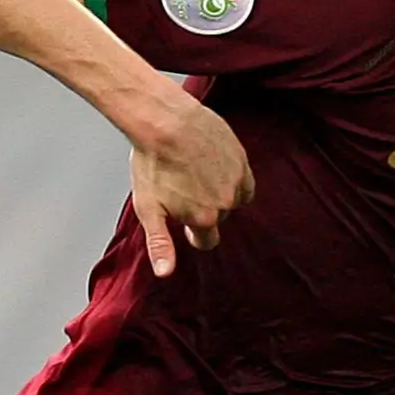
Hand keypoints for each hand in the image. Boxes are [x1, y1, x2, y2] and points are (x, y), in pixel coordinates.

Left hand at [124, 93, 253, 275]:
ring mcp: (236, 179)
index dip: (194, 233)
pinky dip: (232, 178)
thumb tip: (165, 273)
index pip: (207, 241)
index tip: (185, 222)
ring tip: (197, 176)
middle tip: (185, 189)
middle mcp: (226, 202)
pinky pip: (244, 180)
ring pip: (233, 198)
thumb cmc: (153, 163)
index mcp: (204, 218)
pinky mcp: (242, 158)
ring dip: (220, 193)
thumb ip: (160, 244)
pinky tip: (214, 168)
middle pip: (219, 217)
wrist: (164, 120)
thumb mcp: (149, 209)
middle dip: (205, 210)